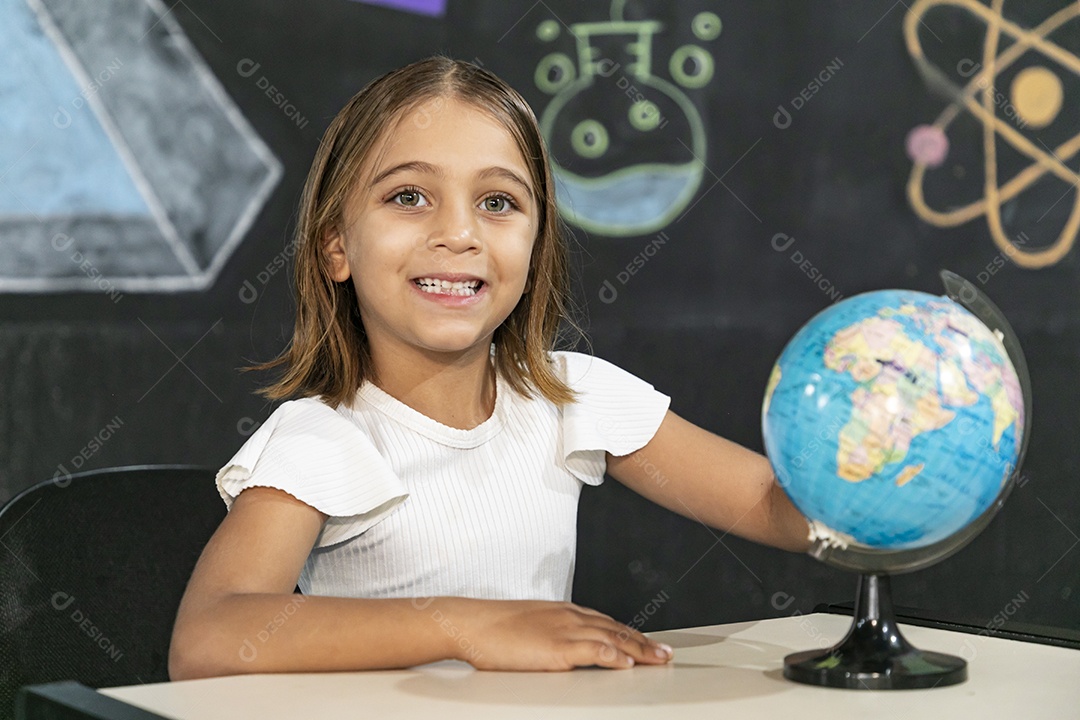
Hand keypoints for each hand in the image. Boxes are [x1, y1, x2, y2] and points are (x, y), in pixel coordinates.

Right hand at [448, 599, 673, 670]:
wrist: (471, 622)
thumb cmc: (492, 628)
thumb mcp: (529, 627)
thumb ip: (550, 634)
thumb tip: (559, 648)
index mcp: (563, 612)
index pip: (606, 622)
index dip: (629, 634)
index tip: (647, 643)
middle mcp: (569, 617)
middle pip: (616, 629)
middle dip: (643, 642)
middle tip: (666, 654)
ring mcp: (564, 630)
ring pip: (612, 638)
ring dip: (639, 649)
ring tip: (658, 659)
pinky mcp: (557, 646)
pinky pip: (593, 650)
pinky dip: (613, 656)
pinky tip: (627, 663)